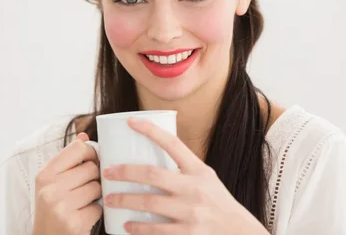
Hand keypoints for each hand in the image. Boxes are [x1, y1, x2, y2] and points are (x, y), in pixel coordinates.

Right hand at [32, 132, 101, 234]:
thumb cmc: (52, 210)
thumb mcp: (52, 183)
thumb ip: (68, 160)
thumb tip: (84, 136)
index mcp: (45, 175)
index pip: (77, 148)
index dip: (90, 153)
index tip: (91, 161)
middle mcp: (50, 190)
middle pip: (91, 168)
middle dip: (93, 178)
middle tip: (85, 187)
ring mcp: (61, 207)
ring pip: (97, 187)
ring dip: (95, 195)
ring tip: (83, 202)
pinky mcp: (74, 224)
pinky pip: (98, 207)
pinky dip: (95, 212)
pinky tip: (83, 215)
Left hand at [102, 118, 268, 234]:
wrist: (238, 232)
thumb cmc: (218, 203)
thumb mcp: (206, 179)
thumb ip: (184, 169)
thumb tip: (152, 156)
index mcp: (198, 170)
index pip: (172, 143)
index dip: (150, 130)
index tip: (131, 121)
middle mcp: (194, 188)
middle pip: (152, 174)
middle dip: (125, 172)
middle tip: (108, 172)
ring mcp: (190, 212)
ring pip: (149, 203)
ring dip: (125, 201)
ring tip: (110, 199)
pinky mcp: (187, 233)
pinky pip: (156, 230)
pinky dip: (138, 228)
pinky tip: (127, 226)